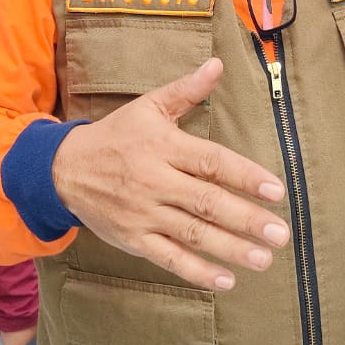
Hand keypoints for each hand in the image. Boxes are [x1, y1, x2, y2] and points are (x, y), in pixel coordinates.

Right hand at [51, 57, 290, 290]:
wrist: (64, 170)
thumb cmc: (116, 136)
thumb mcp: (148, 107)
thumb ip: (186, 90)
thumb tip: (217, 65)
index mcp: (163, 146)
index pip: (210, 161)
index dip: (244, 176)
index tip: (276, 189)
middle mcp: (155, 181)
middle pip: (206, 201)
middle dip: (246, 219)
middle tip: (280, 232)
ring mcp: (143, 213)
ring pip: (192, 233)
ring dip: (229, 248)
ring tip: (264, 258)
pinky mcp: (133, 239)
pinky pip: (168, 258)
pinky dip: (196, 271)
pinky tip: (225, 280)